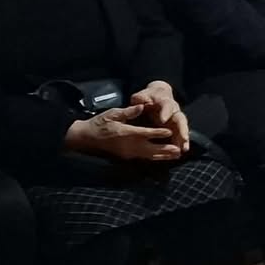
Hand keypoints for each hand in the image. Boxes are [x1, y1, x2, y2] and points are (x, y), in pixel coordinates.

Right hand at [64, 106, 182, 160]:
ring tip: (176, 156)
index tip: (169, 131)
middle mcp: (128, 145)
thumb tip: (141, 106)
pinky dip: (154, 158)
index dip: (157, 132)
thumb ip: (127, 112)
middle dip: (165, 149)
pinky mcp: (127, 157)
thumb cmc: (100, 123)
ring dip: (163, 156)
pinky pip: (143, 158)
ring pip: (148, 156)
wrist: (86, 138)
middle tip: (179, 150)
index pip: (144, 133)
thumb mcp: (112, 113)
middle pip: (150, 148)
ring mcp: (127, 153)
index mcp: (125, 132)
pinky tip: (164, 158)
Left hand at [128, 81, 187, 152]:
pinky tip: (180, 153)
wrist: (155, 97)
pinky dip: (180, 144)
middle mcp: (173, 110)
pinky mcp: (174, 127)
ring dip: (183, 139)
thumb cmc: (147, 97)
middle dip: (182, 129)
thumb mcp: (140, 96)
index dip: (165, 112)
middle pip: (180, 119)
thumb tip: (141, 105)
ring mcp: (175, 119)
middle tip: (184, 138)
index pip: (167, 105)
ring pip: (182, 129)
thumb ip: (140, 99)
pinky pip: (179, 135)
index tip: (163, 120)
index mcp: (164, 101)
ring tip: (184, 149)